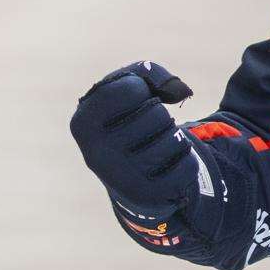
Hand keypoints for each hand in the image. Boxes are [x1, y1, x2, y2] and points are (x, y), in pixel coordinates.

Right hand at [71, 61, 211, 225]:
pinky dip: (186, 159)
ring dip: (174, 137)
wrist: (125, 173)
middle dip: (160, 115)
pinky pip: (187, 165)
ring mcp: (121, 178)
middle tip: (146, 129)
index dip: (142, 88)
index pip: (130, 88)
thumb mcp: (123, 88)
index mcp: (83, 123)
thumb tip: (181, 92)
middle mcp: (96, 153)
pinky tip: (167, 166)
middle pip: (156, 114)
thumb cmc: (125, 120)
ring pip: (174, 139)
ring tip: (156, 146)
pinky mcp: (147, 196)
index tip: (134, 101)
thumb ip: (149, 72)